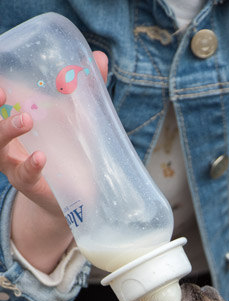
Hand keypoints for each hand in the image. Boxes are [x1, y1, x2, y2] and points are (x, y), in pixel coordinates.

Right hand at [2, 51, 108, 271]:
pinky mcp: (29, 184)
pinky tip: (40, 157)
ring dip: (6, 130)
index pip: (0, 100)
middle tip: (2, 92)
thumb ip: (88, 89)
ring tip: (26, 120)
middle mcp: (8, 139)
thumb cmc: (71, 150)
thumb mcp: (81, 117)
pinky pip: (22, 175)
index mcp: (15, 118)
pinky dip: (30, 165)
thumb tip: (99, 57)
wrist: (77, 194)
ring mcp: (14, 162)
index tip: (1, 78)